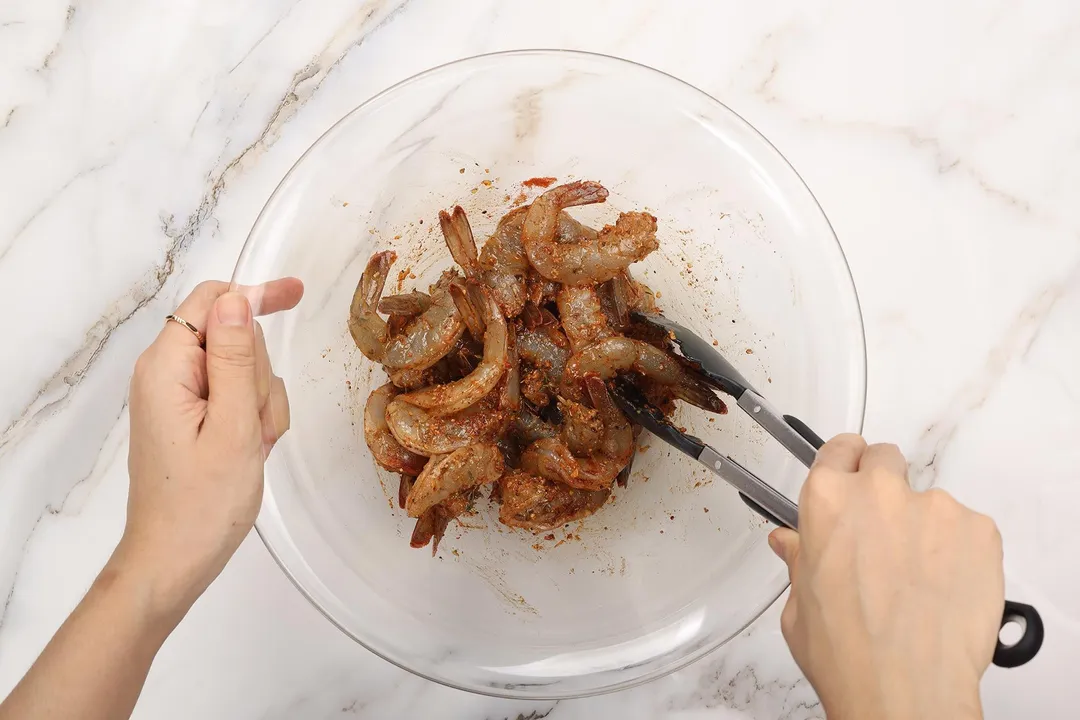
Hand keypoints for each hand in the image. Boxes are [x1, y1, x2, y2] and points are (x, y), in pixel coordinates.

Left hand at [113, 279, 303, 624]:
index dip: (256, 294)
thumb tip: (237, 298)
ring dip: (261, 404)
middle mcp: (166, 374)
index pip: (212, 301)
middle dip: (260, 375)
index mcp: (166, 368)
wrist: (174, 562)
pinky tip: (250, 452)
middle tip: (256, 427)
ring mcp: (179, 397)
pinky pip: (238, 397)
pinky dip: (254, 419)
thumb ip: (236, 359)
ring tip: (252, 447)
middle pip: (234, 337)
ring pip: (243, 370)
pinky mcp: (192, 418)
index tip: (299, 294)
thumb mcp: (232, 427)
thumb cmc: (202, 504)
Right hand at [769, 435, 1003, 719]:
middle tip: (883, 531)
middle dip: (884, 487)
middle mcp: (880, 492)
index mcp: (827, 500)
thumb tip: (790, 543)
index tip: (850, 477)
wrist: (906, 689)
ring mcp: (936, 509)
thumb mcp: (800, 604)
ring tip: (918, 581)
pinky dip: (960, 553)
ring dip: (924, 528)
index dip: (845, 465)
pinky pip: (968, 529)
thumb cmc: (847, 652)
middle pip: (886, 460)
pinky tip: (945, 589)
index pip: (839, 450)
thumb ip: (800, 560)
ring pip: (930, 502)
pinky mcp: (979, 532)